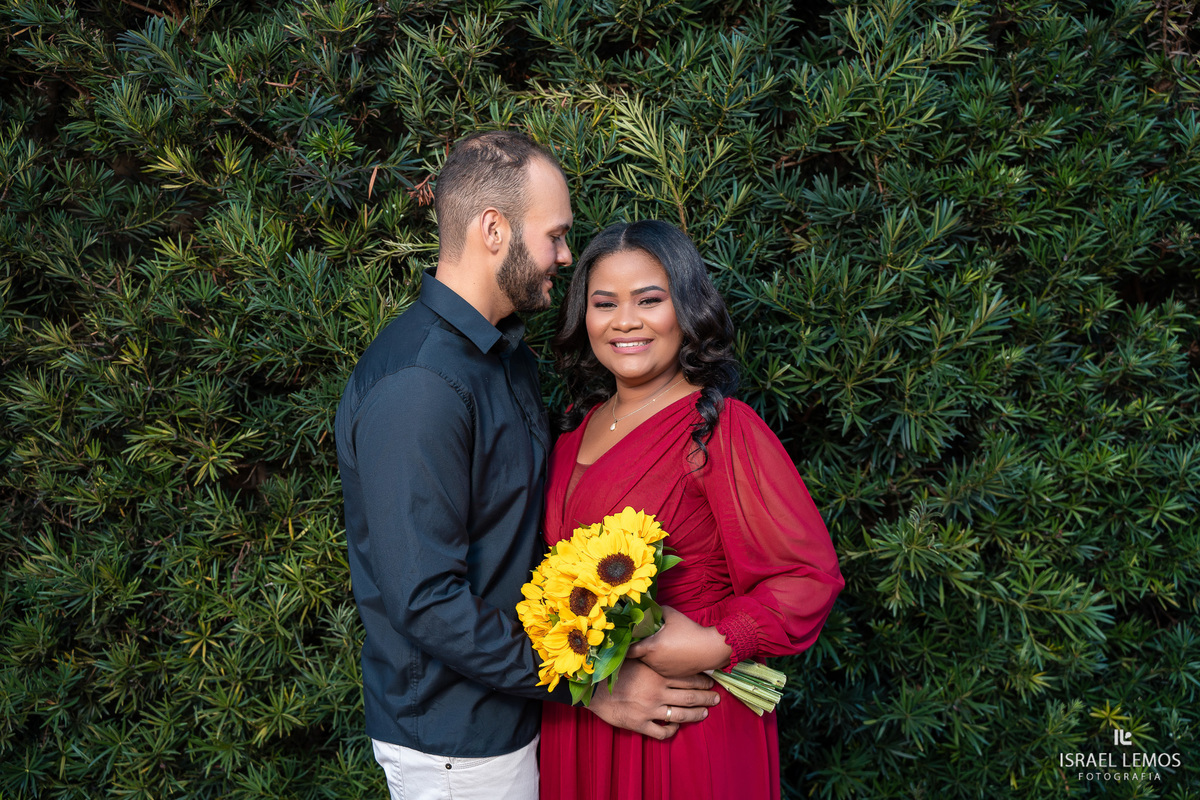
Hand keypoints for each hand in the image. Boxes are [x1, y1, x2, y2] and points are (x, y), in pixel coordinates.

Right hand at [587, 659, 718, 740]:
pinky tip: (676, 729)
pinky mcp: (640, 724)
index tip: (710, 682)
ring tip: (704, 713)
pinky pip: (661, 731)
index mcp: (657, 674)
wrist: (591, 688)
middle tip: (716, 699)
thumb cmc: (611, 669)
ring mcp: (650, 710)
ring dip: (695, 715)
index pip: (687, 678)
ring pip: (680, 715)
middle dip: (706, 698)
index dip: (701, 681)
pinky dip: (671, 731)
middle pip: (690, 697)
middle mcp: (657, 693)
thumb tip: (659, 639)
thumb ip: (648, 653)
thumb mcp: (633, 656)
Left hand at [626, 605, 732, 678]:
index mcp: (651, 647)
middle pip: (639, 656)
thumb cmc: (689, 631)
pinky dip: (661, 661)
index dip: (626, 645)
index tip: (627, 639)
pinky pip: (659, 668)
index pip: (628, 650)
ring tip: (662, 645)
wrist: (709, 649)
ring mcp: (661, 670)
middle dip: (640, 648)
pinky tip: (670, 653)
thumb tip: (648, 608)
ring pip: (649, 662)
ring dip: (651, 655)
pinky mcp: (670, 675)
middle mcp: (653, 661)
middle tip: (647, 638)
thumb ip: (657, 611)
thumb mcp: (671, 614)